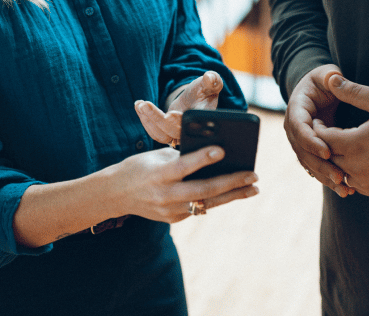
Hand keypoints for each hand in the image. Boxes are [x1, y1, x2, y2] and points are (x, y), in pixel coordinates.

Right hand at [115, 145, 257, 222]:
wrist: (115, 194)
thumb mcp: (156, 155)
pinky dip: (216, 199)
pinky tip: (233, 191)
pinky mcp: (174, 219)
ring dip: (232, 195)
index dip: (203, 158)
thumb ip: (181, 155)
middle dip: (231, 182)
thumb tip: (210, 152)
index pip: (184, 165)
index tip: (223, 149)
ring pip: (207, 202)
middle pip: (203, 190)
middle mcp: (166, 194)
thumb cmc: (140, 166)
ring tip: (253, 188)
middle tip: (253, 175)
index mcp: (159, 173)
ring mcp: (170, 210)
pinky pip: (199, 207)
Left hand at [135, 71, 222, 144]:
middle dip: (157, 119)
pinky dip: (146, 121)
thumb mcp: (211, 83)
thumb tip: (210, 77)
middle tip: (145, 104)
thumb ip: (212, 80)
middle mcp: (191, 132)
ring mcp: (179, 134)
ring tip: (139, 104)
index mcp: (202, 120)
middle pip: (173, 132)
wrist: (198, 98)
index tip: (170, 114)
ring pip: (161, 135)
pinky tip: (139, 107)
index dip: (180, 122)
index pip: (192, 125)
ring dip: (148, 120)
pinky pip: (156, 133)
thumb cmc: (206, 90)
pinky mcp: (169, 133)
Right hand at [284, 64, 352, 196]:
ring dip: (325, 177)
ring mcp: (301, 141)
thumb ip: (330, 75)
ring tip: (345, 188)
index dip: (311, 141)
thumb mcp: (326, 74)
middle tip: (339, 176)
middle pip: (303, 150)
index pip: (299, 127)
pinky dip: (329, 179)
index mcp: (296, 108)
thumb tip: (334, 78)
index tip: (328, 152)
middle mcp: (295, 127)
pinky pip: (317, 167)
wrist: (320, 91)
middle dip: (320, 165)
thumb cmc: (325, 80)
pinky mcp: (310, 151)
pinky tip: (346, 189)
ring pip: (309, 163)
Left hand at [312, 73, 368, 199]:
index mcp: (356, 144)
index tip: (319, 120)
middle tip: (328, 132)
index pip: (323, 138)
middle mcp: (357, 168)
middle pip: (329, 157)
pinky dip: (352, 173)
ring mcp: (367, 184)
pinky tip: (360, 160)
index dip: (318, 128)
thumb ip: (354, 92)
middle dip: (326, 144)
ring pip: (340, 172)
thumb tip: (331, 79)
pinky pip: (355, 184)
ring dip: (339, 160)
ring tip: (344, 145)